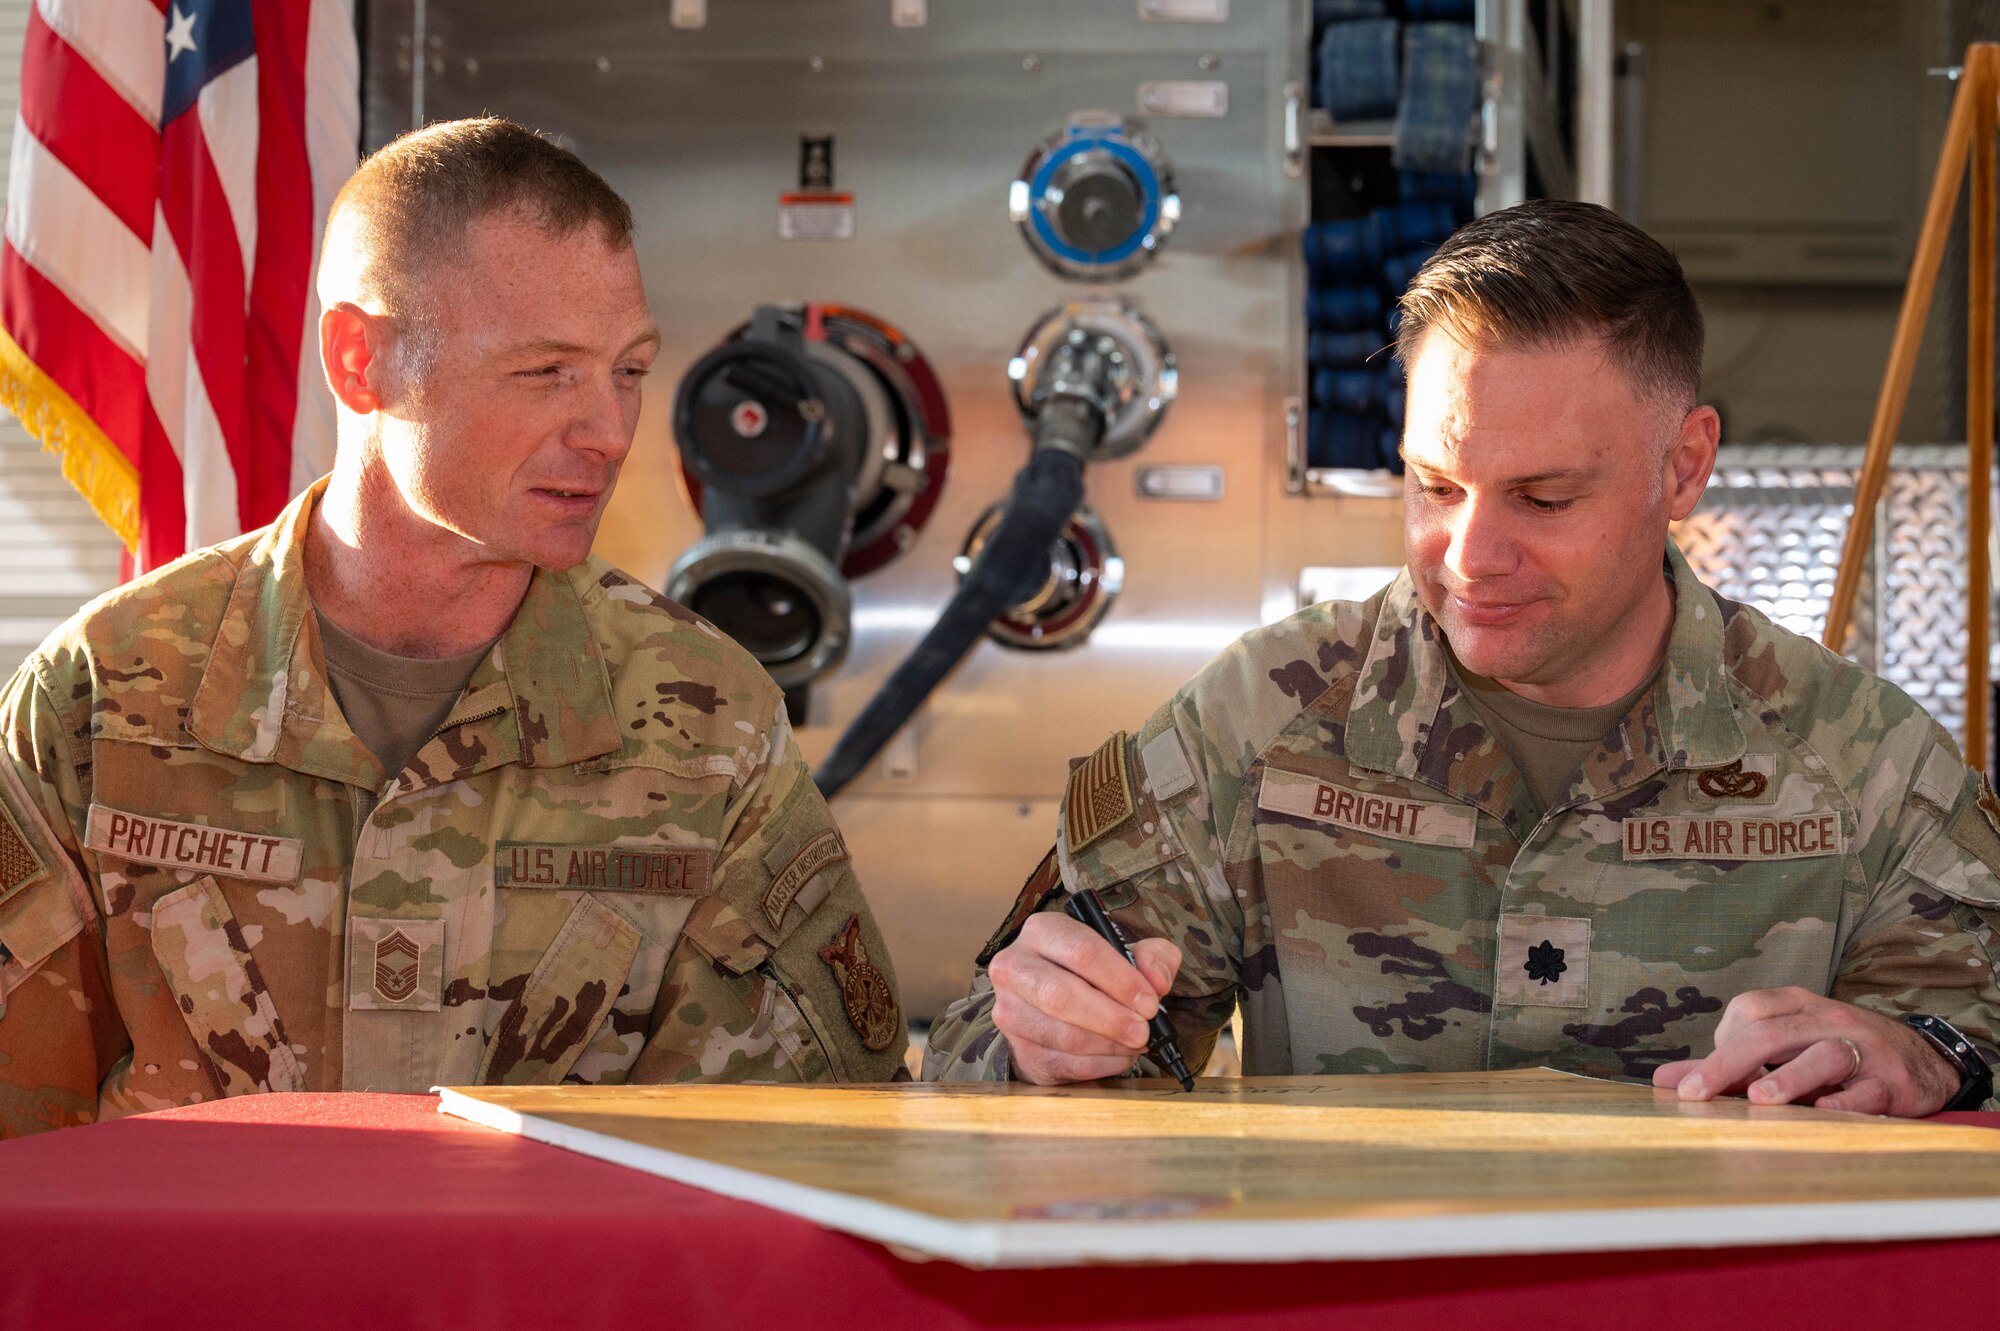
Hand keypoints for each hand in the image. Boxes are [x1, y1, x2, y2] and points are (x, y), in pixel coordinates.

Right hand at [988, 911, 1181, 1085]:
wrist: (1058, 1004)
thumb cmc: (1096, 973)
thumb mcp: (1131, 953)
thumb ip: (1154, 957)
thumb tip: (1156, 981)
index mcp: (1043, 931)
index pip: (1081, 952)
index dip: (1120, 980)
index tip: (1149, 1002)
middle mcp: (1014, 967)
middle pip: (1061, 995)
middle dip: (1111, 1018)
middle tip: (1143, 1030)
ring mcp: (1009, 1011)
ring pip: (1062, 1035)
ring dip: (1108, 1045)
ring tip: (1135, 1043)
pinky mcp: (1020, 1050)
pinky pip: (1064, 1063)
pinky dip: (1100, 1064)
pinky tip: (1118, 1055)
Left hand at [1652, 986, 1960, 1116]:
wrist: (1922, 1059)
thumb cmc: (1836, 1052)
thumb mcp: (1785, 1048)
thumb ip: (1726, 1064)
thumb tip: (1663, 1080)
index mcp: (1797, 1005)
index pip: (1749, 1011)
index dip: (1722, 1042)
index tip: (1701, 1080)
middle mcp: (1827, 1020)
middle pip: (1772, 1033)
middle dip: (1728, 1062)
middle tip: (1695, 1093)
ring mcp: (1862, 1048)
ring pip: (1823, 1055)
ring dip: (1789, 1077)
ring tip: (1757, 1099)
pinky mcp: (1892, 1082)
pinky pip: (1867, 1090)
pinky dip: (1844, 1102)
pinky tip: (1823, 1112)